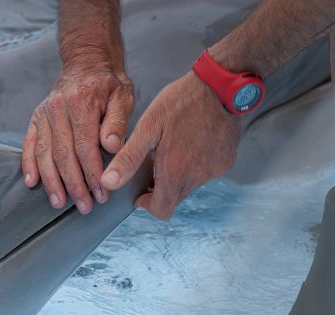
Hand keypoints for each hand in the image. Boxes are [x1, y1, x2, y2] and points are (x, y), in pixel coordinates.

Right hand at [22, 64, 133, 213]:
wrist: (87, 62)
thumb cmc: (109, 83)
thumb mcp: (123, 96)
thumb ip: (118, 122)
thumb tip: (112, 146)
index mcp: (82, 103)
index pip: (85, 146)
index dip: (92, 173)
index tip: (101, 193)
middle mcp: (58, 108)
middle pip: (63, 154)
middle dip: (74, 184)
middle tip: (85, 206)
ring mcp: (44, 113)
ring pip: (44, 153)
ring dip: (52, 181)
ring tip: (60, 203)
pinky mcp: (36, 117)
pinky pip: (29, 143)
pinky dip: (28, 164)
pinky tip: (31, 182)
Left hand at [100, 72, 240, 219]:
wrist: (220, 85)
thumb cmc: (181, 102)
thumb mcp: (148, 127)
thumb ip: (128, 158)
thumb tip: (108, 182)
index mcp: (175, 172)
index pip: (161, 210)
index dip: (147, 204)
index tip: (140, 192)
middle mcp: (198, 177)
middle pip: (175, 199)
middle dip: (161, 189)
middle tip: (153, 164)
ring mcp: (214, 170)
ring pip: (190, 185)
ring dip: (179, 175)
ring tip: (172, 148)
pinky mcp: (226, 161)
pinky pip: (206, 172)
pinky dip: (196, 165)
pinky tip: (192, 142)